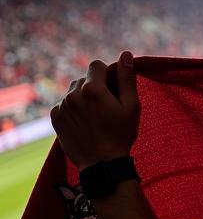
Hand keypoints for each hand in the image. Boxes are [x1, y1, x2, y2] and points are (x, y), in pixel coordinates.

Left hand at [50, 51, 139, 168]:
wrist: (101, 164)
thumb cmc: (121, 134)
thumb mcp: (131, 105)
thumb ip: (126, 78)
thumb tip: (126, 54)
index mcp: (93, 89)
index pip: (96, 65)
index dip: (107, 74)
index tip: (114, 89)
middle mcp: (73, 94)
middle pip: (84, 78)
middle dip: (95, 85)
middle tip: (106, 105)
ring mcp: (62, 106)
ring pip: (73, 90)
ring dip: (83, 96)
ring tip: (94, 115)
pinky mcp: (55, 118)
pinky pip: (64, 104)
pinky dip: (73, 108)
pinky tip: (84, 122)